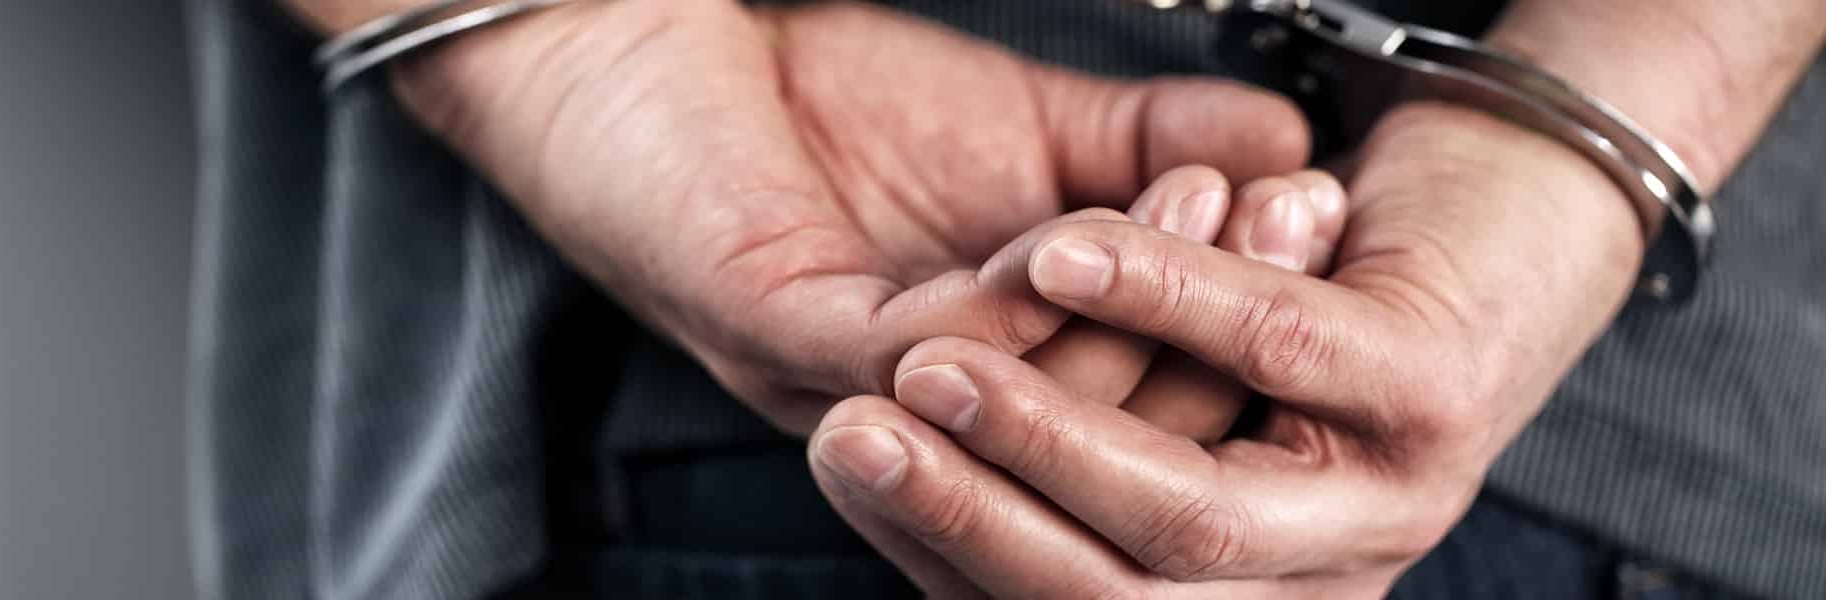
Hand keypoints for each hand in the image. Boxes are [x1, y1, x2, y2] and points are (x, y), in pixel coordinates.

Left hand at [382, 0, 1312, 433]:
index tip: (1331, 246)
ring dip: (1137, 318)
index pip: (1139, 421)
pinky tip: (1076, 236)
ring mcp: (841, 385)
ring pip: (1026, 413)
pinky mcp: (773, 324)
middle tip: (1304, 239)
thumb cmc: (816, 101)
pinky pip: (919, 349)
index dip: (1245, 347)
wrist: (647, 41)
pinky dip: (1014, 300)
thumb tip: (1290, 151)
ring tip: (1220, 216)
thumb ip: (1144, 150)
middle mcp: (922, 418)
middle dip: (1221, 346)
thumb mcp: (1023, 134)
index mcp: (990, 392)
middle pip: (1103, 446)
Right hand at [808, 101, 1645, 597]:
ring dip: (1044, 430)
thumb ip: (1079, 440)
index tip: (844, 460)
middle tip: (857, 435)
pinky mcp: (1434, 391)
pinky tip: (1061, 255)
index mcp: (1244, 595)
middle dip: (969, 517)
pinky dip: (1155, 300)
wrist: (1513, 205)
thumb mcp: (1180, 391)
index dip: (944, 546)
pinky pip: (1272, 352)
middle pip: (1116, 598)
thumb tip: (891, 453)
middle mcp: (1317, 581)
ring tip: (935, 362)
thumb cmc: (1320, 297)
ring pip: (1191, 509)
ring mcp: (1388, 502)